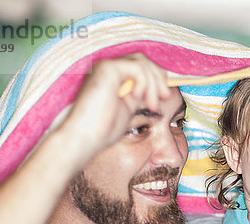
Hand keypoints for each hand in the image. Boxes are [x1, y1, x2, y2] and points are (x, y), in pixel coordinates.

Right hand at [56, 53, 171, 162]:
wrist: (85, 137)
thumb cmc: (103, 129)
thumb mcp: (129, 108)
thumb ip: (140, 95)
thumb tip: (159, 89)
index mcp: (112, 77)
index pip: (140, 66)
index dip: (156, 78)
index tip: (164, 96)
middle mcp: (108, 68)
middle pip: (142, 60)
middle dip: (158, 78)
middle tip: (164, 96)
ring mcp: (106, 67)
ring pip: (142, 62)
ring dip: (153, 84)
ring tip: (151, 105)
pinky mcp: (107, 68)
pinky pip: (137, 67)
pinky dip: (144, 83)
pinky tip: (137, 98)